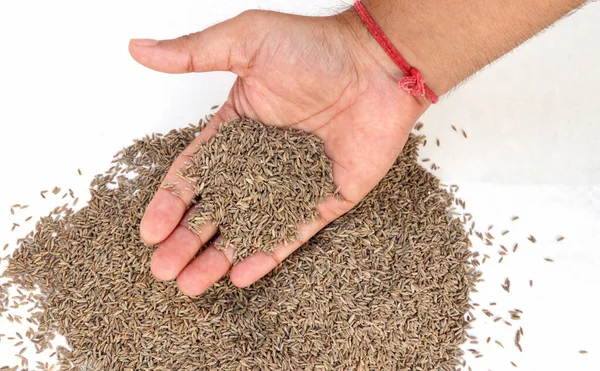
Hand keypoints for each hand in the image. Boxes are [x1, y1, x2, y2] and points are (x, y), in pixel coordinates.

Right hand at [129, 9, 427, 295]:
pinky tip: (240, 277)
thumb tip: (138, 48)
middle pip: (215, 208)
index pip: (196, 174)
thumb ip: (192, 54)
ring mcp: (292, 184)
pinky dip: (267, 254)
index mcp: (237, 130)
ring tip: (189, 285)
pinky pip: (292, 233)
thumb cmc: (314, 48)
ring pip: (248, 227)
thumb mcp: (246, 41)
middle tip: (163, 270)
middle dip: (186, 241)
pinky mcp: (325, 199)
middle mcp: (260, 161)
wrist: (378, 66)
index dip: (171, 203)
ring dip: (218, 257)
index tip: (149, 232)